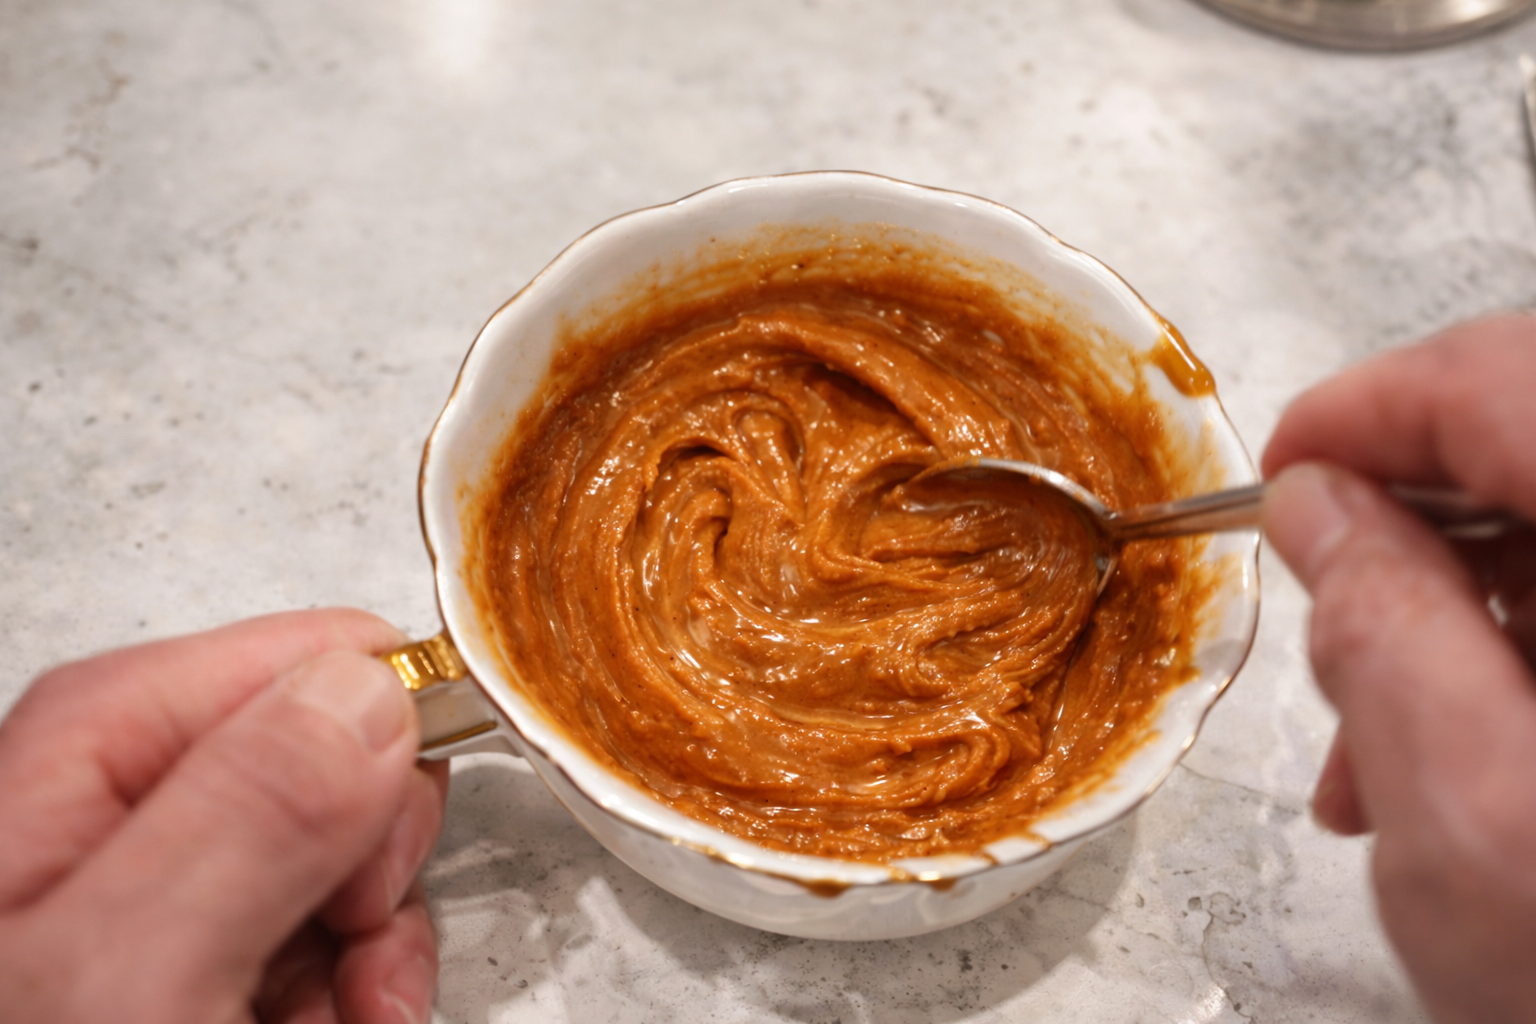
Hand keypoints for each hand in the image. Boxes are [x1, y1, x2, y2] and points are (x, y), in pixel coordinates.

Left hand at [0, 609, 446, 1023]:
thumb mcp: (129, 981)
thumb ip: (250, 811)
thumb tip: (369, 687)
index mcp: (94, 750)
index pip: (315, 662)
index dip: (378, 756)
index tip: (369, 866)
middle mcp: (133, 799)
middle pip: (346, 769)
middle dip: (372, 882)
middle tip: (335, 973)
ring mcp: (173, 882)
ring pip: (354, 868)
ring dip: (368, 966)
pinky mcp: (201, 953)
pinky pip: (334, 946)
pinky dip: (351, 1005)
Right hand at [1262, 313, 1535, 1023]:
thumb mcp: (1473, 819)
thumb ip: (1381, 630)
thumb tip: (1318, 506)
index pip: (1513, 385)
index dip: (1377, 409)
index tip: (1288, 472)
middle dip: (1409, 532)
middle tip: (1330, 621)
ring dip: (1458, 614)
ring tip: (1381, 750)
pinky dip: (1525, 660)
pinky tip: (1469, 757)